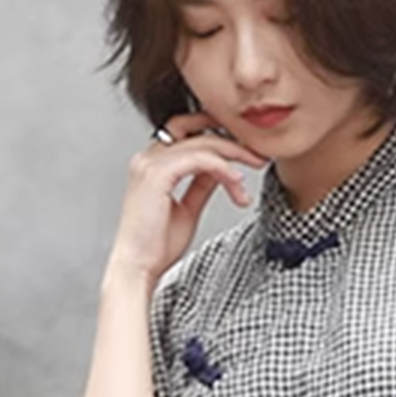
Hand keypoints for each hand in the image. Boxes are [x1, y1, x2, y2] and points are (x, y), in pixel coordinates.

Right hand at [106, 111, 270, 283]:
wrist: (138, 267)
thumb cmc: (155, 247)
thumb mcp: (188, 209)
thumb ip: (201, 185)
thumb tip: (221, 171)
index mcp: (152, 164)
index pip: (187, 132)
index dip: (217, 134)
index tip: (243, 148)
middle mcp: (148, 158)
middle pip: (194, 129)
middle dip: (230, 137)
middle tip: (257, 152)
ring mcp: (151, 163)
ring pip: (202, 143)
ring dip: (233, 154)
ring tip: (254, 166)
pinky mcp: (158, 174)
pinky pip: (200, 159)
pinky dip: (223, 168)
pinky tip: (237, 183)